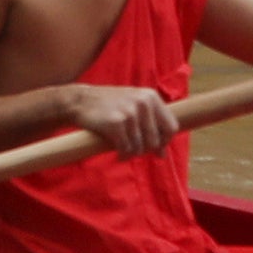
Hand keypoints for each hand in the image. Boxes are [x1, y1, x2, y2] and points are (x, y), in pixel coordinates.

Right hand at [56, 79, 177, 155]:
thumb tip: (163, 154)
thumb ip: (151, 124)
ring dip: (132, 153)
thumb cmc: (109, 105)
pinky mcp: (116, 123)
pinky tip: (117, 152)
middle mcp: (143, 103)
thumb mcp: (134, 105)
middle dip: (145, 150)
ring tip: (123, 150)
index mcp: (151, 97)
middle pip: (155, 140)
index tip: (156, 149)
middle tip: (134, 149)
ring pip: (140, 147)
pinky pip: (126, 149)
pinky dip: (122, 155)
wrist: (81, 101)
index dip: (165, 142)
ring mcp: (129, 112)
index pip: (171, 127)